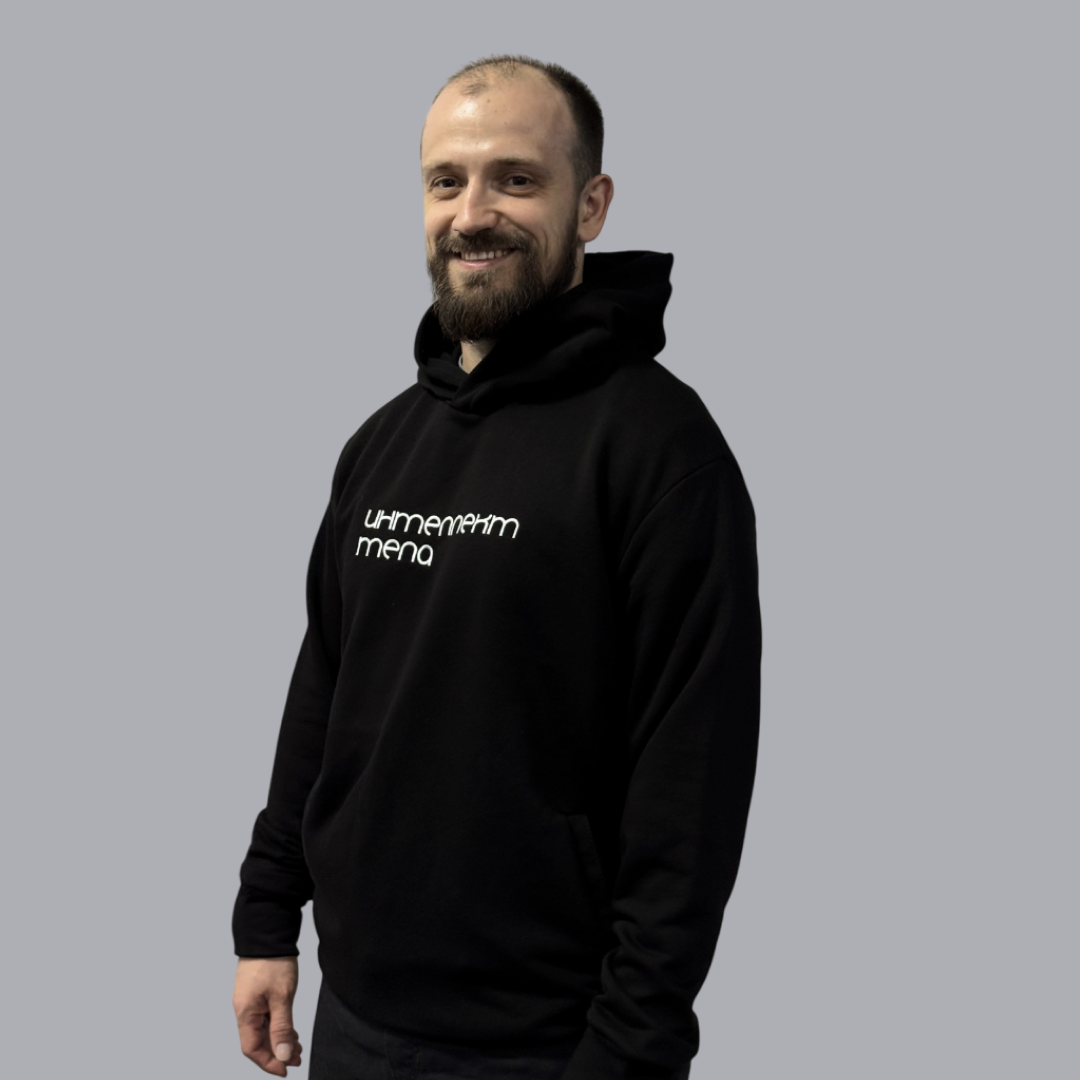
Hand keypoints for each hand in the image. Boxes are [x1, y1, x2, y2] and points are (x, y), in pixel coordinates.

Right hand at [233, 956, 303, 1075]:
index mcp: (245, 1012)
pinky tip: (291, 1030)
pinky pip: (266, 1018)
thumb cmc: (273, 961)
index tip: (287, 1069)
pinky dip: (278, 1027)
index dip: (268, 1062)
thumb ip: (282, 1028)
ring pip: (263, 1030)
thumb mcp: (282, 996)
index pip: (252, 1048)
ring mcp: (250, 1001)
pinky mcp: (258, 993)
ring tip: (298, 1047)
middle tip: (298, 1059)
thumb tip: (283, 1055)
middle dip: (277, 1053)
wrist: (268, 932)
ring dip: (279, 1040)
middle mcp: (244, 1010)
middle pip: (257, 1041)